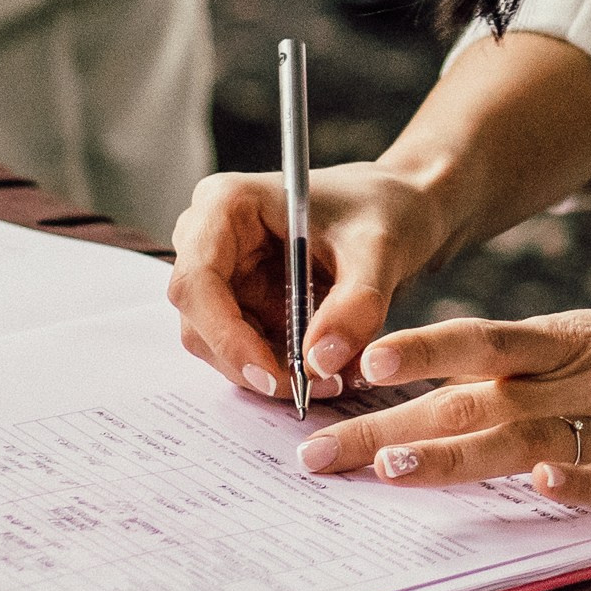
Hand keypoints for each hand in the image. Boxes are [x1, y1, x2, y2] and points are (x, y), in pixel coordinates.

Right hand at [169, 161, 452, 401]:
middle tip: (315, 386)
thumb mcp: (379, 250)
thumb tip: (321, 362)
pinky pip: (244, 350)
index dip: (225, 336)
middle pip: (201, 321)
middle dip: (253, 363)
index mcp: (226, 204)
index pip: (197, 281)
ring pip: (219, 345)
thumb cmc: (380, 208)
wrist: (393, 208)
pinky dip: (280, 368)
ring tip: (332, 377)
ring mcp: (221, 273)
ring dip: (269, 372)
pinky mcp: (239, 302)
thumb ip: (356, 305)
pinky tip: (325, 366)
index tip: (271, 374)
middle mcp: (209, 238)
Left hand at [290, 299, 590, 511]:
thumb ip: (521, 367)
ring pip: (524, 434)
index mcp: (557, 343)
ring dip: (456, 451)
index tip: (346, 370)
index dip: (410, 355)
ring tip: (393, 469)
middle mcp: (576, 374)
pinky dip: (583, 479)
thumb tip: (431, 399)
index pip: (469, 346)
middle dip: (389, 428)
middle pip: (469, 399)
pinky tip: (546, 486)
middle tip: (318, 457)